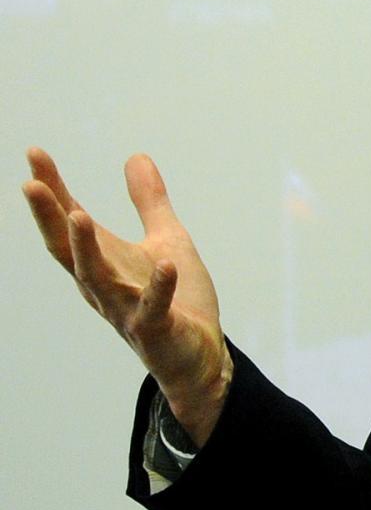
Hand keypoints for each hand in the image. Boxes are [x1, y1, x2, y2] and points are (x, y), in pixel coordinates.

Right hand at [23, 148, 231, 442]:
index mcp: (104, 263)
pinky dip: (159, 288)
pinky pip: (154, 308)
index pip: (68, 223)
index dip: (52, 190)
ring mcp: (126, 310)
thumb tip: (136, 156)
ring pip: (97, 279)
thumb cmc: (178, 300)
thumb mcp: (166, 240)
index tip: (34, 153)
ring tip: (77, 214)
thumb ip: (150, 201)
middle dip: (49, 217)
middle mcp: (104, 287)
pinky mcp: (156, 330)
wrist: (199, 356)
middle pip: (67, 250)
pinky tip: (166, 265)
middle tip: (30, 183)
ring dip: (85, 249)